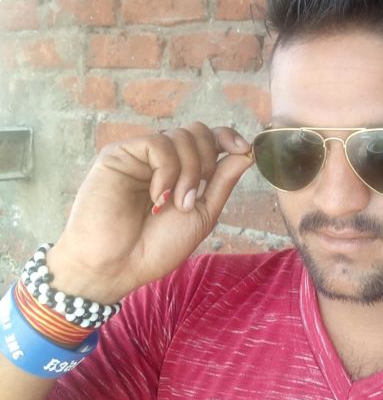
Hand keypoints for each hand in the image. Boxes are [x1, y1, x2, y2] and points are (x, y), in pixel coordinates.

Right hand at [46, 122, 253, 303]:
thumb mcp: (202, 214)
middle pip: (197, 132)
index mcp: (180, 172)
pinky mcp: (118, 154)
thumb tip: (246, 152)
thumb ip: (222, 181)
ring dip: (188, 172)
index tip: (242, 147)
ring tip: (173, 204)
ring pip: (181, 136)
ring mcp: (139, 156)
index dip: (227, 137)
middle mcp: (159, 160)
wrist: (118, 267)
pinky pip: (158, 143)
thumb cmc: (156, 247)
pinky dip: (166, 170)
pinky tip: (157, 196)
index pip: (207, 139)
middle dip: (206, 162)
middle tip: (192, 199)